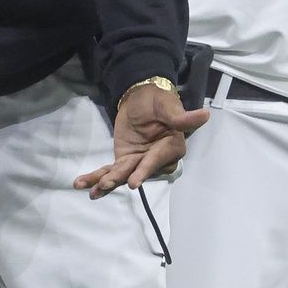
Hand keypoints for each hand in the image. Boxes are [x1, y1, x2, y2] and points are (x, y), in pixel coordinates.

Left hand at [75, 82, 208, 198]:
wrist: (141, 97)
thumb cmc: (159, 101)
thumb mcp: (168, 106)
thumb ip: (181, 117)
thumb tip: (205, 114)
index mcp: (171, 148)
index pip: (157, 160)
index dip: (145, 170)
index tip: (134, 181)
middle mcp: (156, 160)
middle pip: (139, 171)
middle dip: (123, 178)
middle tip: (107, 184)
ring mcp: (138, 162)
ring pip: (123, 175)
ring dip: (107, 182)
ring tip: (94, 190)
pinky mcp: (124, 160)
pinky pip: (111, 170)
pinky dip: (96, 178)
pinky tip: (83, 185)